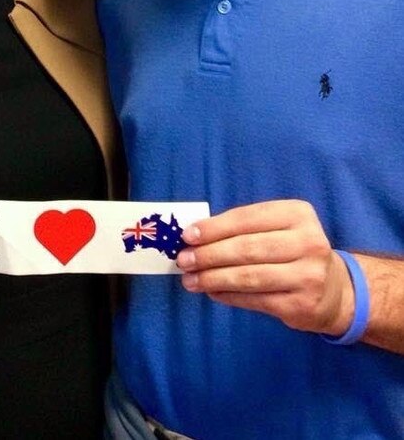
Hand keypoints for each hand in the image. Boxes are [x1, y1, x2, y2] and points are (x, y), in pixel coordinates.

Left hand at [177, 199, 354, 335]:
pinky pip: (255, 300)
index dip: (215, 227)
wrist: (335, 290)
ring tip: (191, 280)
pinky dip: (229, 296)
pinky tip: (212, 292)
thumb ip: (244, 229)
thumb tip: (196, 237)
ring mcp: (308, 275)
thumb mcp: (279, 228)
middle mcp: (308, 242)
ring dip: (213, 278)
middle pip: (247, 248)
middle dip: (209, 254)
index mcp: (298, 214)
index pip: (248, 218)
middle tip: (183, 260)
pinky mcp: (302, 304)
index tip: (188, 236)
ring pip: (249, 276)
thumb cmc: (293, 251)